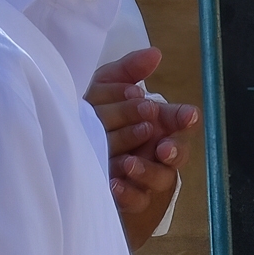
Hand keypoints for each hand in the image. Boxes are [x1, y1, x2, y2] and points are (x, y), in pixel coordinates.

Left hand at [87, 46, 199, 251]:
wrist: (67, 157)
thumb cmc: (94, 119)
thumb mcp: (104, 89)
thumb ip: (128, 72)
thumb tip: (155, 53)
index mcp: (153, 124)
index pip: (177, 122)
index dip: (182, 119)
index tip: (186, 115)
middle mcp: (154, 152)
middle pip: (173, 152)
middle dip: (170, 147)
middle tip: (157, 142)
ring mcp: (144, 178)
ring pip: (158, 179)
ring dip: (146, 170)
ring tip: (127, 163)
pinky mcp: (129, 200)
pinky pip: (135, 201)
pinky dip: (127, 193)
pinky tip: (113, 185)